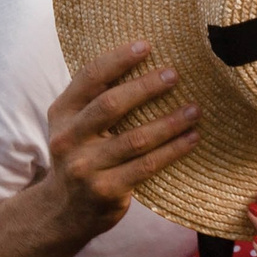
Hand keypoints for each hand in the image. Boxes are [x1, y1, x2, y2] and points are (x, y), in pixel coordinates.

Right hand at [37, 43, 199, 241]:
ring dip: (169, 122)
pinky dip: (173, 151)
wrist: (62, 212)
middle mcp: (68, 139)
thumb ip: (95, 99)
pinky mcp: (105, 191)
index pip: (89, 78)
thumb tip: (144, 62)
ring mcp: (85, 167)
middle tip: (174, 75)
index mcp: (62, 113)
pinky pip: (146, 166)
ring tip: (194, 109)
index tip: (146, 45)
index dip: (118, 59)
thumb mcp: (74, 126)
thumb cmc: (80, 156)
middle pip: (110, 105)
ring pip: (134, 139)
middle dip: (145, 87)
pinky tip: (191, 139)